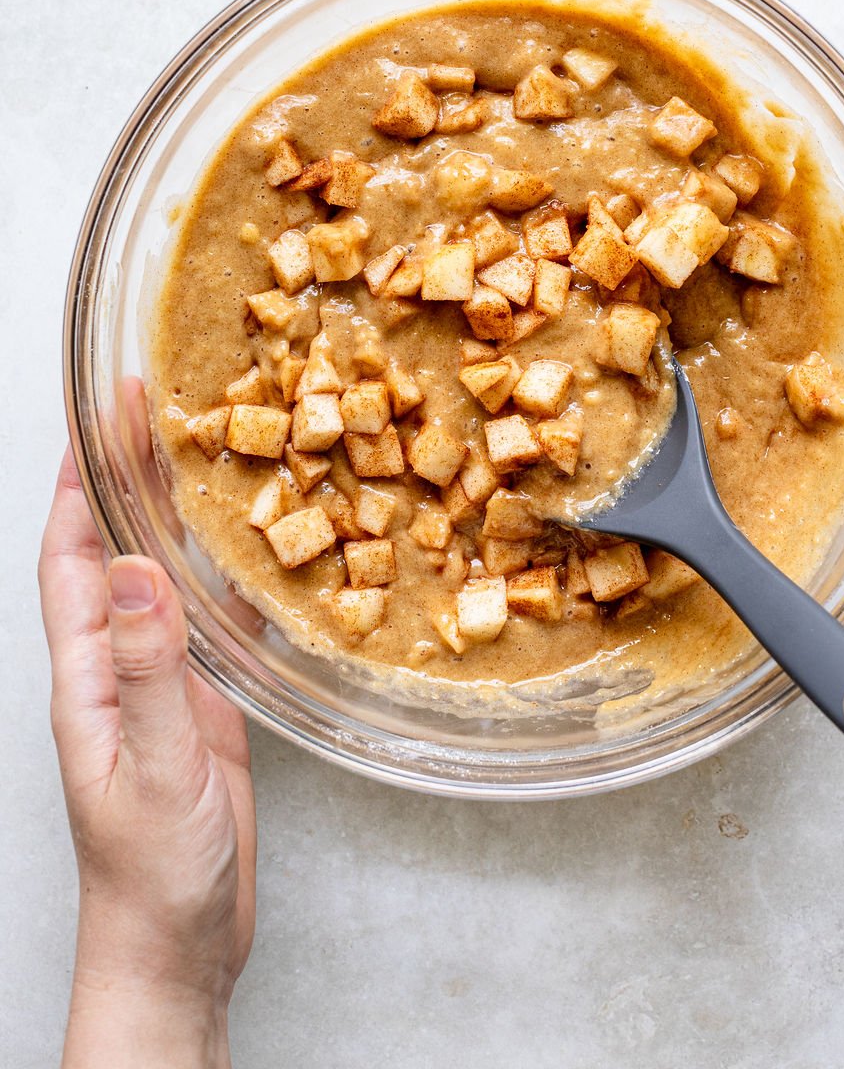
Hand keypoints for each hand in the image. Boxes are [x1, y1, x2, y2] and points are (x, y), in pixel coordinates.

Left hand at [40, 448, 256, 1066]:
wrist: (175, 944)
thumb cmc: (147, 874)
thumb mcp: (150, 766)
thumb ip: (146, 670)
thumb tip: (132, 570)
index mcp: (87, 674)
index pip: (74, 555)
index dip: (83, 481)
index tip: (103, 414)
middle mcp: (118, 665)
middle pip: (117, 549)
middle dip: (129, 476)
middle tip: (161, 408)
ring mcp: (162, 683)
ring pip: (166, 578)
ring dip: (178, 516)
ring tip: (211, 457)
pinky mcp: (205, 707)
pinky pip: (216, 624)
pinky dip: (233, 579)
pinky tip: (261, 554)